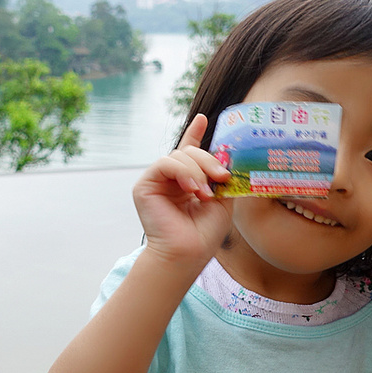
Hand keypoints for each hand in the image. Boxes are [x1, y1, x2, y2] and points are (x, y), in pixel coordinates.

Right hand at [133, 114, 232, 267]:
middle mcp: (171, 179)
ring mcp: (157, 181)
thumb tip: (226, 155)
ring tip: (205, 193)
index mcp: (187, 182)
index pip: (190, 153)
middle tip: (222, 177)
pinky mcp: (145, 185)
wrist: (188, 253)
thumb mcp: (222, 201)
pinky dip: (183, 172)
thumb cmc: (204, 234)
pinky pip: (166, 163)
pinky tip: (192, 189)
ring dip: (198, 170)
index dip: (195, 134)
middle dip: (209, 161)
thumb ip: (221, 177)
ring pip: (180, 155)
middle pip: (191, 152)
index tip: (203, 119)